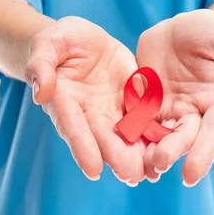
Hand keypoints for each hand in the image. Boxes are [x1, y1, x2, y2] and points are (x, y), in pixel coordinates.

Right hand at [25, 16, 145, 183]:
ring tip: (154, 172)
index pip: (72, 126)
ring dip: (139, 154)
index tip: (93, 170)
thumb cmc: (56, 41)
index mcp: (64, 101)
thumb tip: (41, 93)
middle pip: (103, 138)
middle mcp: (89, 113)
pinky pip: (146, 116)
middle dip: (117, 157)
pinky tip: (171, 148)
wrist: (79, 38)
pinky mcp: (132, 98)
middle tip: (131, 176)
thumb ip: (41, 66)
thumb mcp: (46, 45)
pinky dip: (156, 133)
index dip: (82, 147)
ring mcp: (111, 108)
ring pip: (126, 134)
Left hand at [135, 9, 213, 185]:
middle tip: (157, 163)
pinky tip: (117, 140)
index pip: (212, 134)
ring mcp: (166, 107)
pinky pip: (134, 115)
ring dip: (146, 150)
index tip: (190, 175)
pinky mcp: (143, 98)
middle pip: (181, 137)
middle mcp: (191, 112)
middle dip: (170, 152)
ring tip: (136, 164)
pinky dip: (127, 129)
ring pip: (156, 133)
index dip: (202, 155)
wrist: (184, 24)